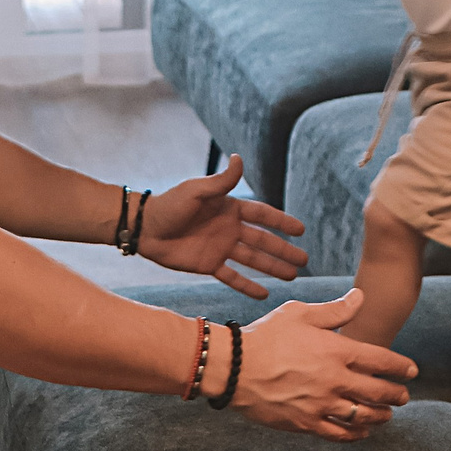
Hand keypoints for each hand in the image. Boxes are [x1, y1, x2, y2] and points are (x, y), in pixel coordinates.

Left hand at [138, 157, 308, 295]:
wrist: (146, 229)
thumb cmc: (170, 205)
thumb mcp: (197, 191)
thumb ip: (222, 181)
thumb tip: (239, 157)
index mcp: (230, 207)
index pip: (262, 215)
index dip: (282, 222)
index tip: (301, 230)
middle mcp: (229, 228)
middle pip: (263, 241)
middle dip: (284, 250)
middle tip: (304, 260)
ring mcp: (221, 248)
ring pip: (253, 259)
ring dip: (272, 267)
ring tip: (293, 276)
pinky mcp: (209, 264)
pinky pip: (232, 276)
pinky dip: (248, 285)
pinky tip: (264, 293)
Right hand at [231, 289, 418, 440]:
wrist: (235, 368)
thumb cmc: (267, 336)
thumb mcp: (300, 314)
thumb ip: (335, 310)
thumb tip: (361, 297)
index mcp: (336, 351)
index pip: (381, 361)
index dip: (401, 367)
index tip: (412, 371)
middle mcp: (334, 380)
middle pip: (378, 392)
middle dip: (396, 395)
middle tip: (404, 396)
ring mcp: (321, 404)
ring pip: (362, 416)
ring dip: (381, 417)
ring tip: (388, 416)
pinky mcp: (306, 423)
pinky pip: (339, 434)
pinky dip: (355, 434)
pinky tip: (362, 432)